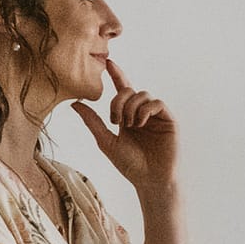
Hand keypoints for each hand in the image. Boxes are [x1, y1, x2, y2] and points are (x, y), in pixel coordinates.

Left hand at [71, 57, 176, 193]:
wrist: (150, 180)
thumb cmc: (130, 165)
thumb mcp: (106, 141)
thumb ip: (92, 122)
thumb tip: (74, 103)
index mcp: (128, 116)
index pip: (123, 90)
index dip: (117, 75)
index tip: (108, 63)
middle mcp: (143, 113)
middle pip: (129, 91)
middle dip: (118, 102)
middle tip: (116, 121)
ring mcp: (157, 116)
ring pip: (142, 95)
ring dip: (131, 107)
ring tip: (130, 125)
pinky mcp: (169, 120)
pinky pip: (157, 103)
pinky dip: (145, 109)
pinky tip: (140, 123)